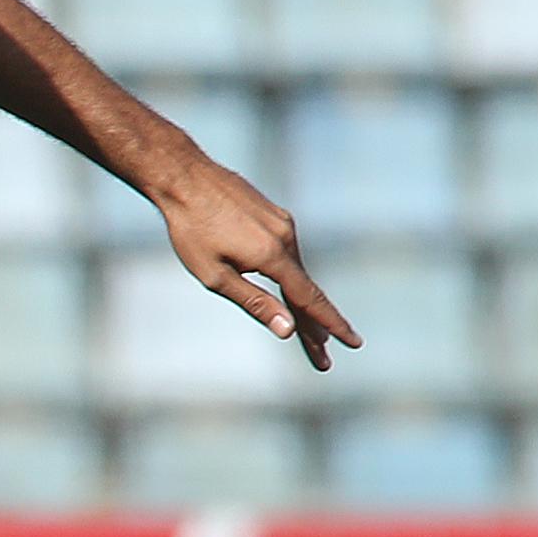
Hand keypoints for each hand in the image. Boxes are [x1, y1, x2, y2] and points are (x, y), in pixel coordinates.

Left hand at [154, 158, 359, 372]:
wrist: (183, 176)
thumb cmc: (191, 230)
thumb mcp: (215, 275)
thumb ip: (255, 303)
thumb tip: (288, 331)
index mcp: (273, 255)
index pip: (309, 300)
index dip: (330, 325)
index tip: (353, 343)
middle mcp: (285, 237)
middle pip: (306, 290)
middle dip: (315, 328)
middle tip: (324, 360)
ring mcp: (282, 222)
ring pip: (296, 271)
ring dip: (302, 302)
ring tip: (309, 335)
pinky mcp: (275, 214)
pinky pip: (287, 253)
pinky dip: (291, 277)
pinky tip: (287, 289)